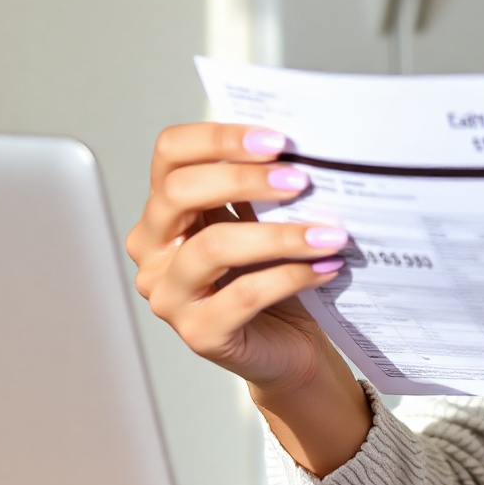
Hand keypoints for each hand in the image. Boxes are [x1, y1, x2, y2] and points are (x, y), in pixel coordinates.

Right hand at [124, 122, 349, 395]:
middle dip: (244, 179)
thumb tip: (296, 150)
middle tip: (300, 180)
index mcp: (166, 211)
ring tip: (329, 233)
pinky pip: (244, 295)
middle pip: (179, 193)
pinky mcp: (199, 333)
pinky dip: (292, 276)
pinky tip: (325, 266)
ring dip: (279, 235)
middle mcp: (154, 250)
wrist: (289, 345)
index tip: (276, 141)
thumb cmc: (271, 277)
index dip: (219, 139)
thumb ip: (262, 187)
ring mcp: (169, 294)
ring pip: (212, 247)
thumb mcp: (263, 221)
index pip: (170, 154)